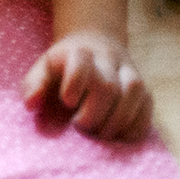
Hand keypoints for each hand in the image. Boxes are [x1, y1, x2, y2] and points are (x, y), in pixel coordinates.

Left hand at [21, 29, 151, 140]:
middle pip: (108, 86)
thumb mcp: (44, 67)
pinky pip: (148, 105)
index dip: (75, 84)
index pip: (81, 65)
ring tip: (101, 134)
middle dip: (95, 113)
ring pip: (133, 93)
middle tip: (81, 127)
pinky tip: (122, 136)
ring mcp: (130, 72)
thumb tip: (31, 105)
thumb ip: (34, 84)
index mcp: (79, 52)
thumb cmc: (64, 64)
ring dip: (118, 120)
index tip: (67, 102)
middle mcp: (108, 59)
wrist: (95, 42)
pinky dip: (137, 124)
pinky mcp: (145, 88)